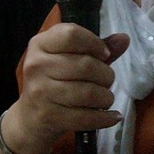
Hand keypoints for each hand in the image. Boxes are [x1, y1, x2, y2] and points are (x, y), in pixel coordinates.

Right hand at [8, 24, 128, 153]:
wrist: (29, 118)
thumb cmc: (54, 82)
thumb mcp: (70, 59)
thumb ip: (96, 48)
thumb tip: (124, 39)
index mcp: (40, 44)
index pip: (71, 34)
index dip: (95, 43)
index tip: (104, 55)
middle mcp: (37, 65)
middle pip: (85, 65)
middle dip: (106, 75)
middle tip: (107, 81)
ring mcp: (40, 92)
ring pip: (89, 93)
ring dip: (106, 97)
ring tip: (106, 99)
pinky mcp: (48, 116)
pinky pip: (86, 117)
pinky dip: (105, 118)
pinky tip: (113, 116)